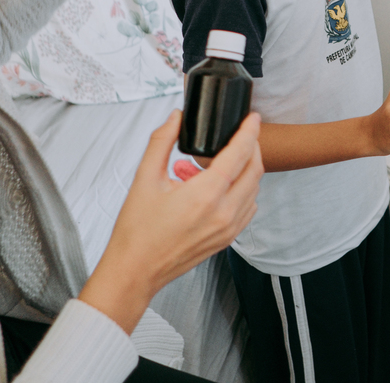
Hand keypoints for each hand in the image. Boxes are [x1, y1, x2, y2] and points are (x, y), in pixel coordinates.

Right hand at [78, 109, 262, 333]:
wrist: (135, 271)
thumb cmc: (137, 230)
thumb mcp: (144, 178)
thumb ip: (162, 141)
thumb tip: (176, 117)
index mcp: (205, 194)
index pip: (239, 153)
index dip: (249, 131)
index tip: (253, 118)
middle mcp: (224, 212)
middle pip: (254, 170)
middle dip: (252, 147)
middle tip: (243, 134)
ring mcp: (228, 228)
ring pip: (254, 189)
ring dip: (247, 170)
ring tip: (225, 160)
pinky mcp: (227, 239)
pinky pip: (247, 208)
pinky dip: (243, 191)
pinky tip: (223, 186)